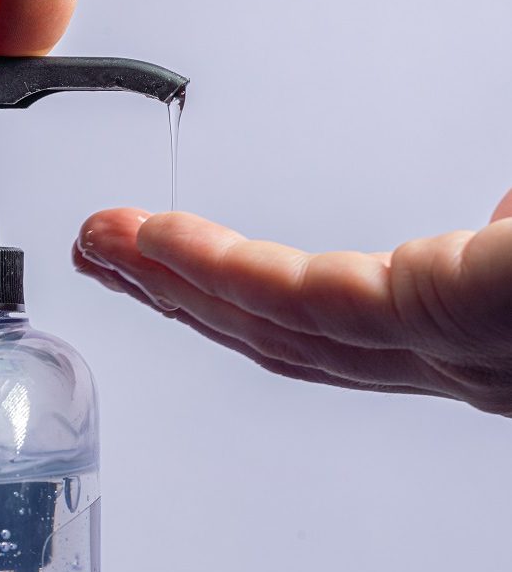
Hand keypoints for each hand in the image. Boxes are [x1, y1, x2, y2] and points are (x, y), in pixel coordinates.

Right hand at [73, 192, 511, 416]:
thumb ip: (500, 231)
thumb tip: (499, 214)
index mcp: (452, 335)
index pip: (311, 326)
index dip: (225, 294)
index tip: (160, 259)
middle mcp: (427, 357)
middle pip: (267, 331)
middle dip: (172, 293)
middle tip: (101, 257)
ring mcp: (423, 346)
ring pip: (264, 323)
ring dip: (168, 283)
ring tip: (100, 248)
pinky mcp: (425, 313)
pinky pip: (295, 298)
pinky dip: (214, 265)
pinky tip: (156, 239)